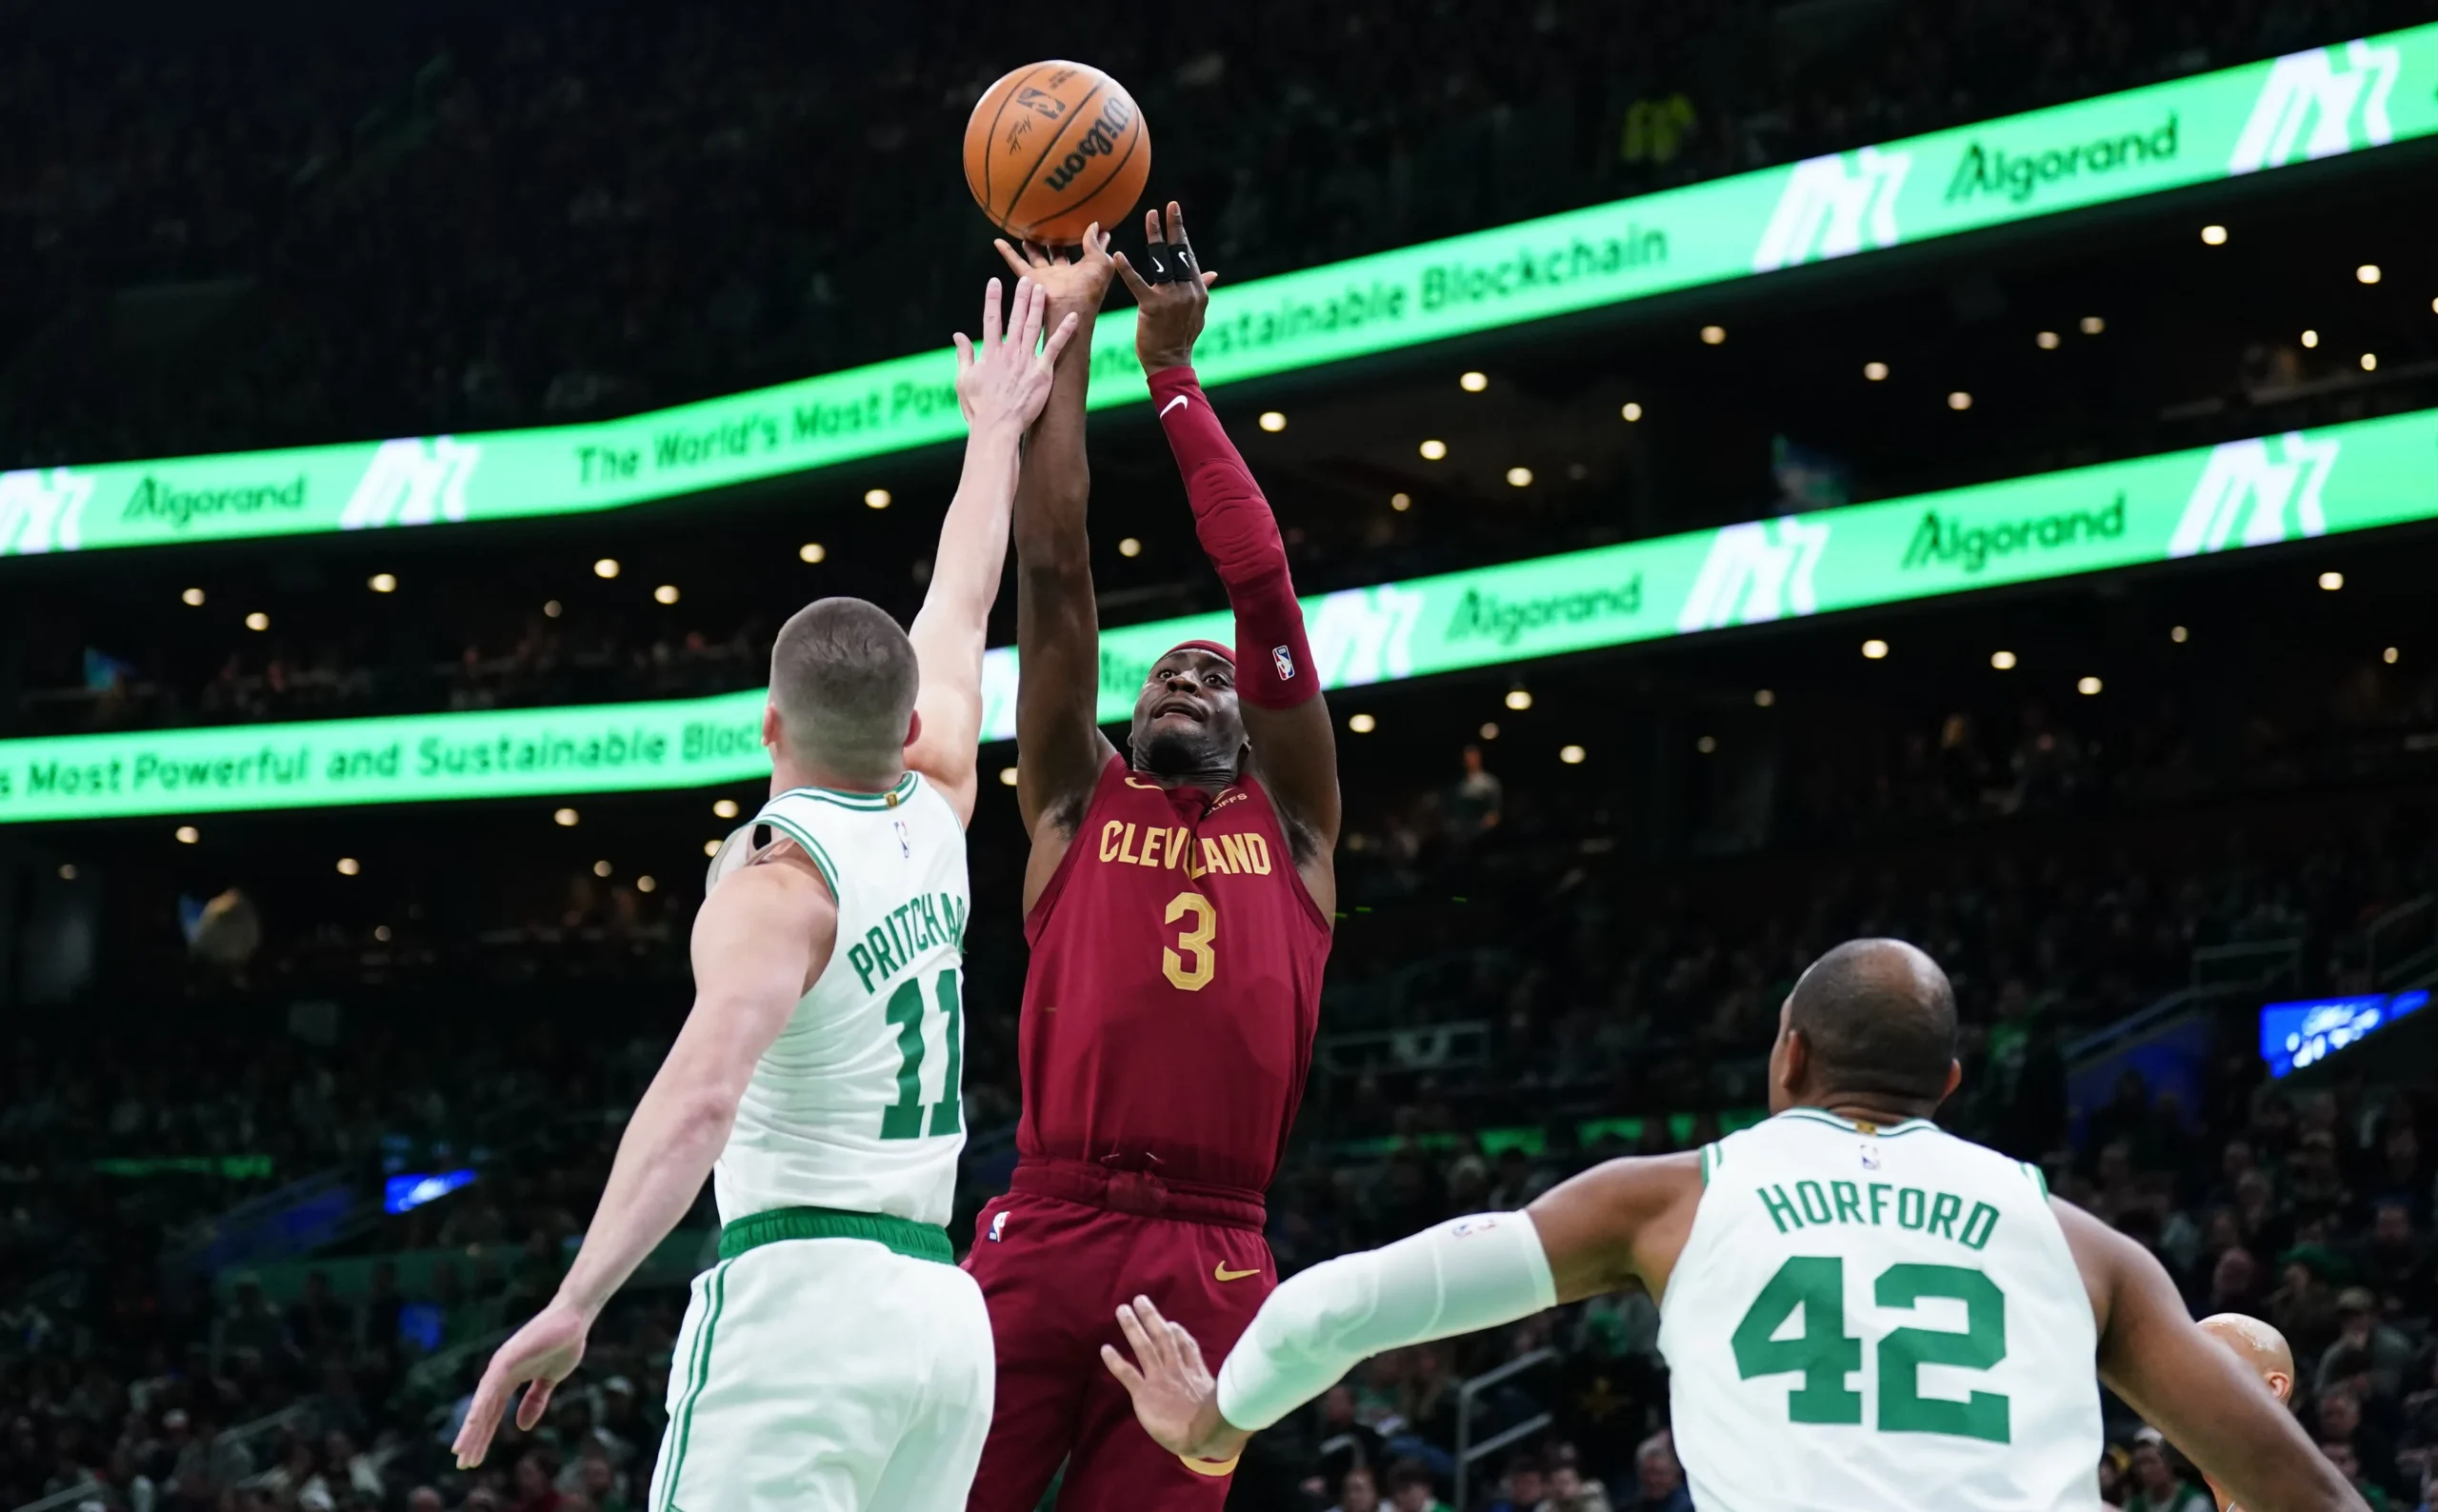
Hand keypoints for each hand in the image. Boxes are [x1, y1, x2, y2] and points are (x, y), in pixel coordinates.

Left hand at [451, 1300, 589, 1468]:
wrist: (574, 1319)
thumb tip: (521, 1427)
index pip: (492, 1413)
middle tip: (462, 1463)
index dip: (484, 1436)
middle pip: (483, 1412)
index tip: (475, 1457)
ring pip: (482, 1403)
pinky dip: (481, 1406)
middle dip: (473, 1438)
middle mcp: (499, 1374)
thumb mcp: (550, 1380)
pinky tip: (473, 1424)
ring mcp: (501, 1365)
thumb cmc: (563, 1343)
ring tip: (462, 1450)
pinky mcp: (507, 1358)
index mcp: (509, 1380)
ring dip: (471, 1428)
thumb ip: (535, 1401)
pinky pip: (491, 1387)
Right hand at [954, 276, 1080, 432]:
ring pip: (1034, 327)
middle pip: (1016, 318)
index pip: (990, 320)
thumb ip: (963, 355)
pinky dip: (1064, 332)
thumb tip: (958, 335)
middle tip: (1027, 279)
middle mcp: (1009, 353)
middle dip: (1021, 297)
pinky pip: (1055, 347)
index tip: (995, 282)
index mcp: (990, 354)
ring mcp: (1027, 361)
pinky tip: (1073, 317)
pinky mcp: (1042, 372)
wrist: (997, 428)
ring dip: (1038, 306)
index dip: (993, 300)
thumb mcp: (964, 380)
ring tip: (1042, 289)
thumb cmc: (979, 408)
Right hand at [993, 223, 1117, 312]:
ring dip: (1031, 245)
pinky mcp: (1031, 279)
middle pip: (1056, 252)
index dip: (1086, 238)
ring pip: (1035, 256)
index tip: (1087, 222)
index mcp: (1081, 269)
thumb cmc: (1091, 289)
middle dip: (1054, 240)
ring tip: (1027, 231)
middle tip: (1050, 225)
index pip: (1084, 249)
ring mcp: (1046, 276)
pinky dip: (1006, 252)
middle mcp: (1063, 272)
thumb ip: (1096, 244)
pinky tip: (998, 241)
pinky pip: (1016, 263)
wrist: (1072, 307)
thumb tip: (1095, 225)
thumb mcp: (1101, 263)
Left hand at [1099, 1295, 1251, 1463]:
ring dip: (1133, 1327)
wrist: (1203, 1432)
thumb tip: (1234, 1397)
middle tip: (1140, 1300)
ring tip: (1122, 1310)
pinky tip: (1105, 1349)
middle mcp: (1176, 1369)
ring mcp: (1159, 1378)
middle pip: (1163, 1337)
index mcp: (1196, 1372)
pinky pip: (1127, 1372)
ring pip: (1144, 1347)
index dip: (1179, 1333)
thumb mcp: (1223, 1401)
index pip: (1186, 1346)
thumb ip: (1221, 1394)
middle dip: (1151, 1318)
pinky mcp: (1144, 1392)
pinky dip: (1115, 1361)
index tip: (1172, 1324)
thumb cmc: (1216, 1424)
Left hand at [1113, 202, 1219, 374]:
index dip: (1181, 233)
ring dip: (1156, 237)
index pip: (1188, 256)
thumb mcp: (1197, 312)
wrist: (1171, 363)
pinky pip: (1138, 284)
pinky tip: (1118, 255)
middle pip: (1179, 253)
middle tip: (1167, 206)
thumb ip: (1202, 289)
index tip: (1174, 213)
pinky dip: (1127, 269)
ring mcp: (1172, 298)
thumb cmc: (1180, 338)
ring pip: (1163, 262)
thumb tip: (1213, 273)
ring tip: (1151, 217)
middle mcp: (1188, 291)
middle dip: (1174, 227)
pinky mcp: (1153, 308)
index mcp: (1197, 290)